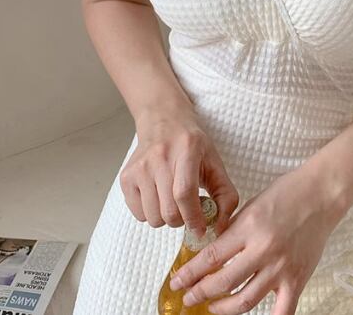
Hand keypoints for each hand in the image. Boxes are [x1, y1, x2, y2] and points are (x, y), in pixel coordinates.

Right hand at [120, 104, 238, 236]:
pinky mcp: (126, 177)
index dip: (194, 218)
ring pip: (152, 217)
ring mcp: (140, 167)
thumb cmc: (193, 146)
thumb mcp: (216, 163)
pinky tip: (158, 196)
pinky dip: (151, 213)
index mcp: (187, 150)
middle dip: (183, 220)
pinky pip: (138, 214)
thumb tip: (221, 228)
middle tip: (188, 210)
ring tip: (172, 200)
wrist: (164, 123)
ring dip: (166, 218)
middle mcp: (159, 157)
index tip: (201, 229)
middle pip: (169, 211)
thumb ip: (226, 195)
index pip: (185, 193)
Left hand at [168, 166, 347, 314]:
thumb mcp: (252, 205)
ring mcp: (282, 267)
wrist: (322, 193)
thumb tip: (214, 251)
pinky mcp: (298, 278)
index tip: (178, 281)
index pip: (211, 257)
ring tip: (212, 308)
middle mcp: (263, 250)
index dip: (190, 273)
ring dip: (223, 308)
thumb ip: (234, 230)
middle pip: (223, 282)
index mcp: (249, 227)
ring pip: (245, 301)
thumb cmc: (289, 192)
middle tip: (190, 296)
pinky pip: (281, 311)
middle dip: (200, 292)